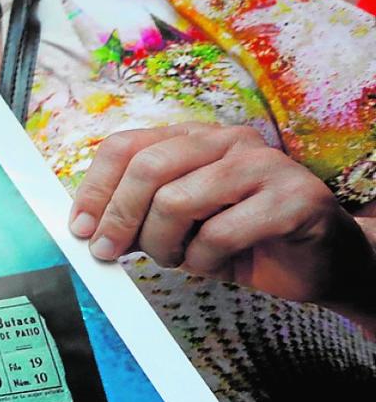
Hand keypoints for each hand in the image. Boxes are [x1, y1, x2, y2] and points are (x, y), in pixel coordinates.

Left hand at [68, 123, 375, 316]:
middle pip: (147, 168)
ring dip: (165, 245)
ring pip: (178, 201)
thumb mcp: (181, 221)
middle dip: (119, 218)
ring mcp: (263, 165)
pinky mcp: (293, 200)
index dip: (95, 189)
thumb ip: (140, 212)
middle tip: (109, 252)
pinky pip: (220, 235)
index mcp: (194, 137)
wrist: (322, 261)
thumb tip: (87, 227)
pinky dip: (205, 261)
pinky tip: (217, 264)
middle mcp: (227, 141)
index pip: (125, 146)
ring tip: (179, 259)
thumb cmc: (244, 239)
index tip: (80, 228)